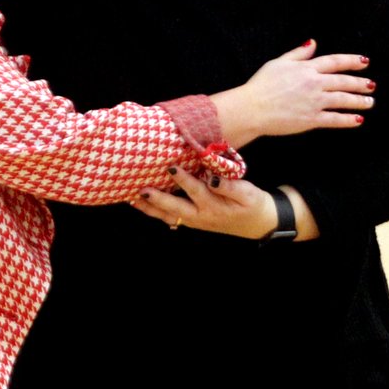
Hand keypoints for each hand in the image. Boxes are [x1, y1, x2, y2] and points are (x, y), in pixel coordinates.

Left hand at [132, 171, 318, 240]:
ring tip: (131, 199)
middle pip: (174, 208)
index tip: (171, 167)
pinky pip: (169, 217)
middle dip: (157, 199)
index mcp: (213, 207)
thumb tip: (211, 178)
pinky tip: (140, 203)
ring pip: (167, 216)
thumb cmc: (251, 204)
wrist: (256, 222)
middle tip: (140, 190)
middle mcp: (199, 216)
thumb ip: (229, 186)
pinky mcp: (190, 219)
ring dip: (150, 208)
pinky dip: (154, 211)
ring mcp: (193, 220)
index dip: (183, 179)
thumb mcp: (247, 194)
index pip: (196, 191)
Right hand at [210, 40, 374, 146]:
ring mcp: (314, 102)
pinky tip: (358, 120)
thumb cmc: (260, 85)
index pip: (335, 62)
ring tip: (370, 102)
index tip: (365, 62)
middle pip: (343, 81)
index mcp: (306, 68)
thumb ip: (298, 54)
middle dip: (360, 83)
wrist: (252, 108)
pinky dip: (348, 120)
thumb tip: (313, 43)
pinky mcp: (311, 119)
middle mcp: (314, 83)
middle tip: (372, 85)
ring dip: (359, 101)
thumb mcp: (278, 63)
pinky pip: (334, 119)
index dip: (352, 61)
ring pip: (343, 99)